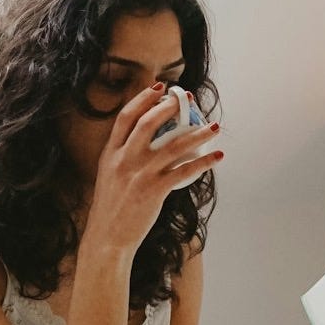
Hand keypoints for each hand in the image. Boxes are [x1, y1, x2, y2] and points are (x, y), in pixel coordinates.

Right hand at [85, 84, 221, 252]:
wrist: (107, 237)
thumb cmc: (111, 209)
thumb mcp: (109, 175)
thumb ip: (124, 156)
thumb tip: (148, 144)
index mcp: (110, 153)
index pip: (126, 117)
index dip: (143, 99)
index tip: (159, 88)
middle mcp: (124, 159)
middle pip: (149, 123)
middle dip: (170, 108)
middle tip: (189, 100)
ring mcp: (140, 174)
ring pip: (173, 146)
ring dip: (197, 134)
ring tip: (214, 127)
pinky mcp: (154, 190)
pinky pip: (184, 171)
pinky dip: (204, 163)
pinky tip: (217, 157)